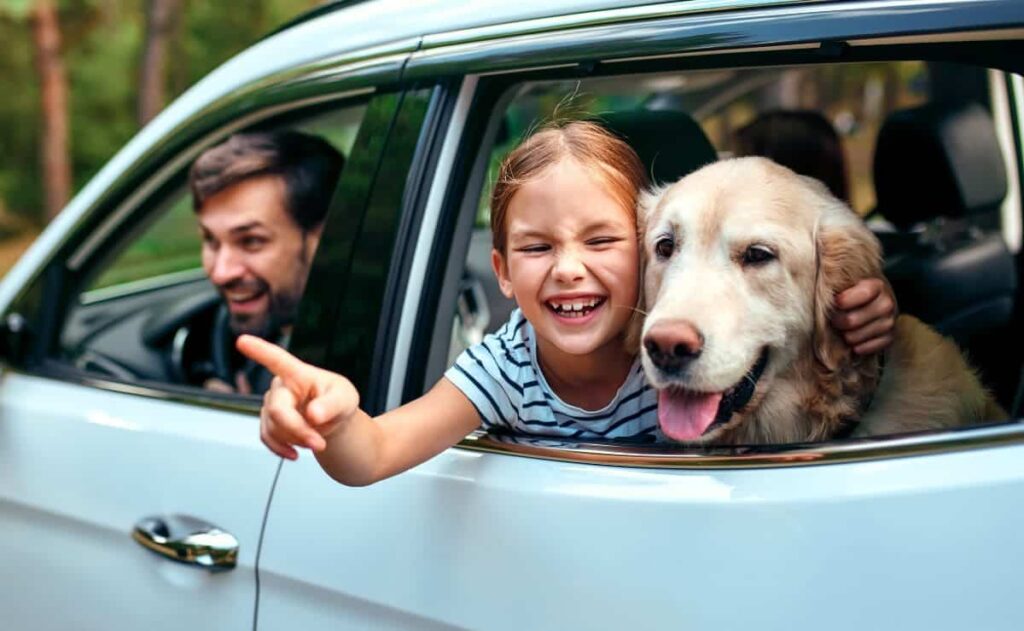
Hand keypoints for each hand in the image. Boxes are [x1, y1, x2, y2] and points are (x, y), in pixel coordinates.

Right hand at [237, 334, 359, 459]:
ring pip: (274, 428)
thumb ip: (331, 406)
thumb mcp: (345, 400)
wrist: (333, 421)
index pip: (277, 360)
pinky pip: (266, 438)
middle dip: (298, 430)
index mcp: (298, 373)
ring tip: (317, 441)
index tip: (242, 341)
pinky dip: (281, 449)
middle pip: (278, 410)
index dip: (259, 350)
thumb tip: (312, 415)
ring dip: (296, 440)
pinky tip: (295, 454)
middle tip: (319, 444)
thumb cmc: (339, 402)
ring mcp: (271, 404)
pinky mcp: (268, 422)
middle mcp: (280, 386)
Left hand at [831, 278, 897, 355]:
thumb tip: (821, 290)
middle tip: (833, 318)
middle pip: (851, 321)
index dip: (844, 301)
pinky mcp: (888, 339)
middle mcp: (886, 304)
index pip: (863, 294)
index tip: (835, 302)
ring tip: (842, 328)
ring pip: (854, 337)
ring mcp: (889, 323)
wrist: (875, 301)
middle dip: (837, 321)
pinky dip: (855, 346)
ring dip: (844, 335)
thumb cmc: (855, 291)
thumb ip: (837, 284)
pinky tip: (852, 338)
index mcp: (877, 286)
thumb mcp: (849, 282)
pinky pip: (864, 349)